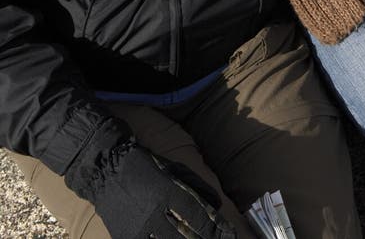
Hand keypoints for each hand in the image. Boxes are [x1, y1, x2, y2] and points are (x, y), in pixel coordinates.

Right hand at [66, 139, 236, 238]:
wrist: (105, 168)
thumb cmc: (144, 165)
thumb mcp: (173, 169)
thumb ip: (197, 186)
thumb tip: (219, 205)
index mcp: (167, 191)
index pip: (198, 216)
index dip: (216, 229)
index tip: (228, 235)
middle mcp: (154, 212)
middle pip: (186, 237)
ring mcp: (138, 228)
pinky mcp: (125, 237)